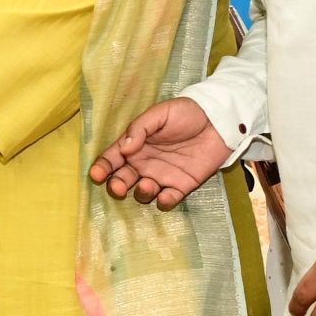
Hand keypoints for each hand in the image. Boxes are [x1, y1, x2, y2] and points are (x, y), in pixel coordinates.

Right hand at [87, 96, 229, 209]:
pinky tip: (164, 196)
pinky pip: (168, 199)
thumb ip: (139, 129)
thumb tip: (124, 148)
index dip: (102, 167)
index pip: (112, 158)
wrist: (219, 121)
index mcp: (134, 145)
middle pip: (123, 179)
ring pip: (143, 191)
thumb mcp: (159, 114)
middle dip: (116, 185)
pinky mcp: (182, 185)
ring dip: (140, 193)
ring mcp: (162, 176)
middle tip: (117, 187)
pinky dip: (164, 202)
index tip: (96, 175)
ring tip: (146, 186)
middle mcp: (144, 163)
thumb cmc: (185, 113)